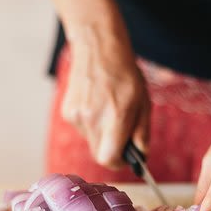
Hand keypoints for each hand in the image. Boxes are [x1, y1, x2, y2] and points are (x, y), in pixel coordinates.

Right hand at [61, 39, 149, 168]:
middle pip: (99, 154)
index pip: (109, 158)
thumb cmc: (124, 75)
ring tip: (108, 109)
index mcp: (114, 116)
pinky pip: (82, 129)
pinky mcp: (67, 112)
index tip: (126, 157)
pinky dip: (91, 124)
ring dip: (102, 134)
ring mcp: (76, 116)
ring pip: (91, 141)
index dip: (119, 162)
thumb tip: (141, 156)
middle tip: (121, 133)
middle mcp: (92, 119)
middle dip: (111, 149)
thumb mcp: (143, 102)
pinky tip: (96, 104)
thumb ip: (142, 132)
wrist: (97, 48)